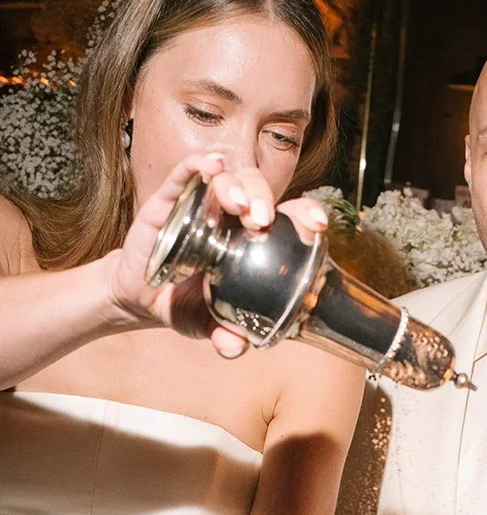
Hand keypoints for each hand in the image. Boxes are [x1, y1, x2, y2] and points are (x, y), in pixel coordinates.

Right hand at [106, 153, 327, 356]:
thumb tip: (235, 348)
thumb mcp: (206, 324)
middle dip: (264, 201)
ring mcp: (202, 205)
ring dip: (237, 188)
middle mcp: (231, 218)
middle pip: (258, 192)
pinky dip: (199, 166)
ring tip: (239, 207)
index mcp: (253, 242)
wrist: (140, 297)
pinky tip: (212, 166)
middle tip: (262, 222)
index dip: (306, 216)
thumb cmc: (184, 304)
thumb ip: (222, 335)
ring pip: (227, 181)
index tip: (318, 226)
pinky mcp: (170, 200)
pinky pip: (186, 175)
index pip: (288, 218)